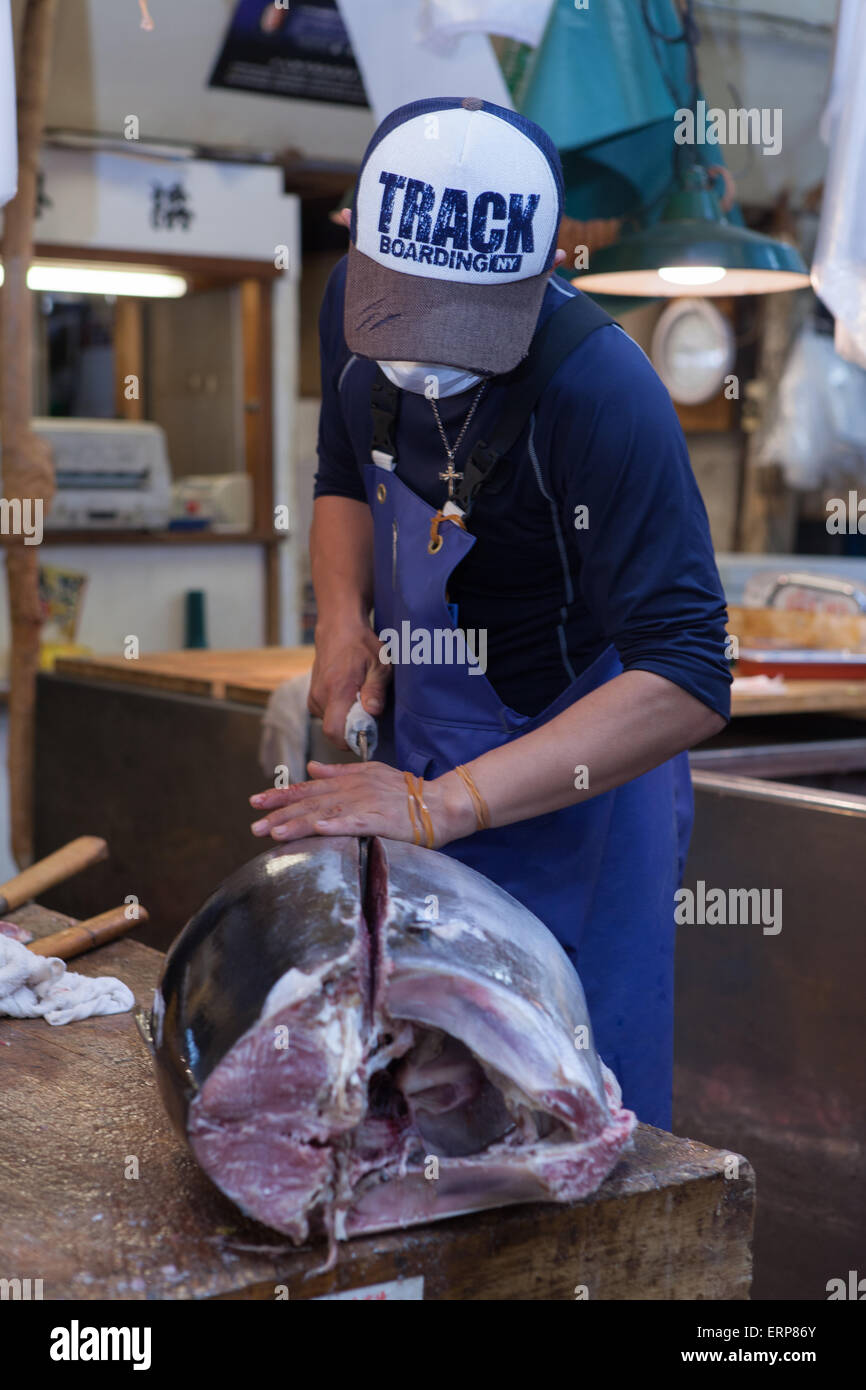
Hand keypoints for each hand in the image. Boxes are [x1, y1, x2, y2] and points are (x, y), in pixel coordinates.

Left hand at [249, 762, 473, 847]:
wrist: (440, 802)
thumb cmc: (407, 792)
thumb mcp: (371, 774)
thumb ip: (339, 772)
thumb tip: (311, 769)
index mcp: (348, 782)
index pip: (308, 789)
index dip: (281, 796)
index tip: (256, 803)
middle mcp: (352, 791)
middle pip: (310, 803)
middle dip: (280, 814)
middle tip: (254, 825)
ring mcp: (366, 805)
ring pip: (326, 814)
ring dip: (300, 823)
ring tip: (275, 832)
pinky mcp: (382, 819)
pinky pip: (357, 823)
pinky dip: (338, 825)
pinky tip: (319, 829)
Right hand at [308, 623, 391, 748]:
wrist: (338, 629)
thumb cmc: (363, 646)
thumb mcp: (380, 665)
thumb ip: (376, 690)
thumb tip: (373, 712)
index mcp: (337, 690)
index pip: (334, 731)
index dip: (350, 741)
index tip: (366, 734)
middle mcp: (320, 696)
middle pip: (333, 731)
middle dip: (352, 731)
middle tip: (368, 714)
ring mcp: (313, 697)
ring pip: (330, 724)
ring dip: (346, 720)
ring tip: (359, 699)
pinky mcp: (312, 697)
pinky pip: (326, 716)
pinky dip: (338, 713)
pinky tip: (348, 696)